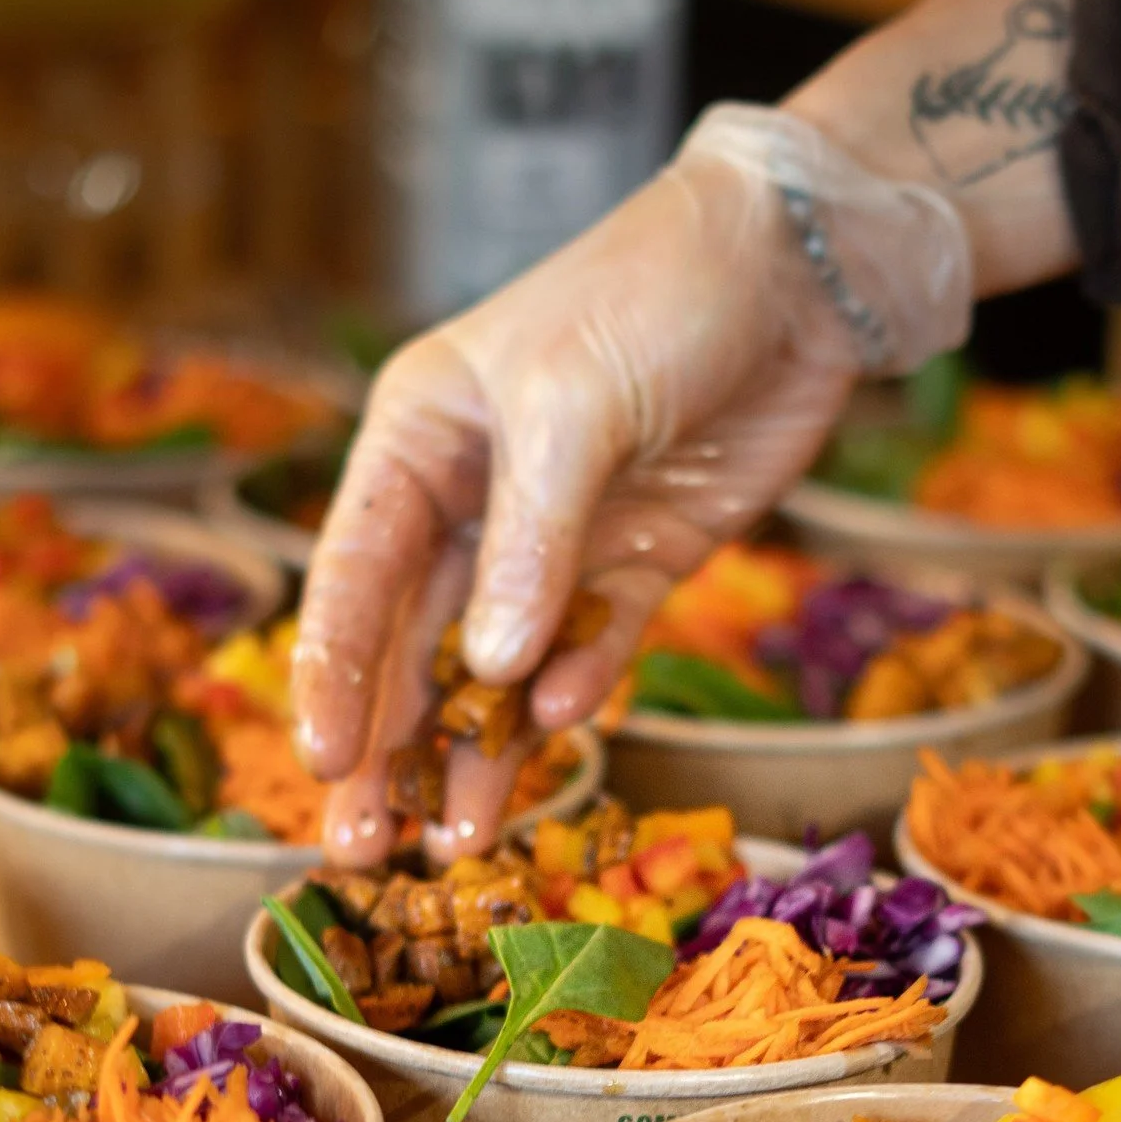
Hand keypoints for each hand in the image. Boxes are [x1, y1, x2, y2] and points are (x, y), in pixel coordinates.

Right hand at [294, 104, 970, 865]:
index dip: (334, 674)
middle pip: (414, 643)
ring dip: (477, 749)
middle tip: (363, 850)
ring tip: (456, 843)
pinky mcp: (634, 564)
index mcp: (420, 441)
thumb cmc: (654, 296)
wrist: (798, 272)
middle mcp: (474, 499)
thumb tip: (491, 670)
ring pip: (499, 667)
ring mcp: (557, 541)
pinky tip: (563, 726)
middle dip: (389, 746)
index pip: (353, 573)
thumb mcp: (572, 406)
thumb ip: (529, 543)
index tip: (322, 764)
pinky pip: (593, 645)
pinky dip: (578, 688)